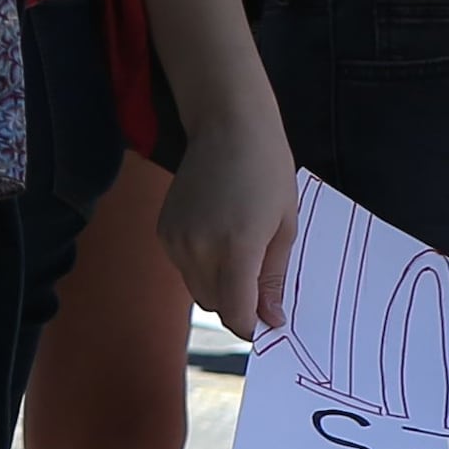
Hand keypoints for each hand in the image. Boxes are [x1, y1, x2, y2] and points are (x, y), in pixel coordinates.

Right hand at [156, 109, 302, 340]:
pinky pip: (184, 268)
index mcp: (236, 246)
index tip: (269, 321)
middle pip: (216, 306)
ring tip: (239, 250)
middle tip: (260, 281)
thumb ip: (274, 277)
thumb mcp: (284, 225)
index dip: (254, 325)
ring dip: (219, 286)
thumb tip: (272, 320)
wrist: (228, 124)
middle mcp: (199, 247)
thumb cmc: (267, 169)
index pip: (236, 313)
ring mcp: (176, 239)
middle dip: (239, 304)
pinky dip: (202, 266)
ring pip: (198, 290)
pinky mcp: (163, 230)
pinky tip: (218, 236)